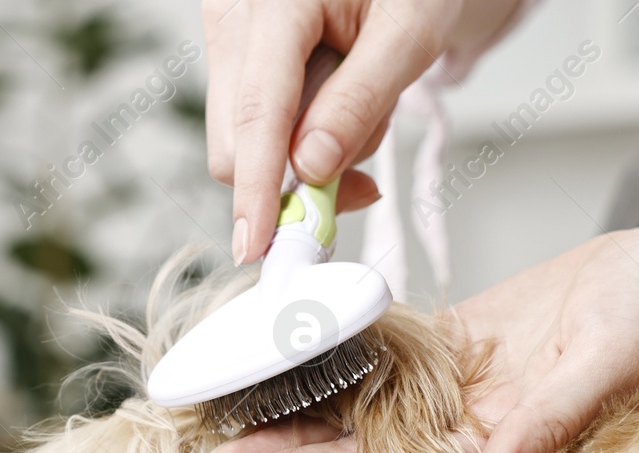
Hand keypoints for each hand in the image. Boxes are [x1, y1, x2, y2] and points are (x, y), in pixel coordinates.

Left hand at [199, 226, 638, 452]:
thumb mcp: (608, 363)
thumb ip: (552, 422)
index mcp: (491, 445)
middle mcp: (457, 428)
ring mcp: (444, 390)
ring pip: (349, 417)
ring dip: (286, 434)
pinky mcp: (441, 347)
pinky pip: (369, 365)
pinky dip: (320, 374)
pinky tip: (267, 386)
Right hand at [204, 0, 516, 264]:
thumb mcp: (410, 34)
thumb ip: (360, 101)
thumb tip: (311, 168)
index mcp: (277, 1)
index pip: (257, 111)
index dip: (257, 186)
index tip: (257, 243)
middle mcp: (235, 17)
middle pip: (234, 139)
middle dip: (295, 175)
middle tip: (363, 184)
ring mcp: (228, 39)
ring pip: (242, 142)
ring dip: (304, 157)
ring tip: (361, 113)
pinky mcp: (234, 59)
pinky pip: (252, 130)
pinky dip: (298, 143)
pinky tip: (336, 114)